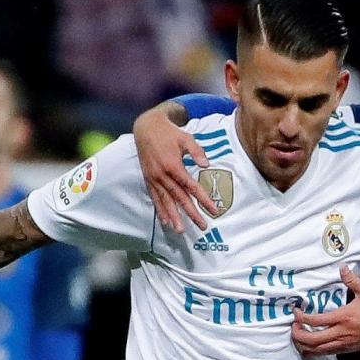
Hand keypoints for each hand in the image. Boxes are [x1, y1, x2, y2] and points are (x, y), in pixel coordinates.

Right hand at [134, 109, 217, 232]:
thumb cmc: (169, 133)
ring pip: (166, 201)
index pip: (191, 187)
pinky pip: (155, 198)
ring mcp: (154, 179)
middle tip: (202, 226)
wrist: (145, 128)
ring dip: (174, 217)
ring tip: (181, 230)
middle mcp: (163, 175)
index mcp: (173, 166)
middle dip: (191, 213)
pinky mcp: (148, 179)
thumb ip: (196, 152)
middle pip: (180, 198)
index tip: (213, 210)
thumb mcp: (185, 138)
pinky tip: (165, 221)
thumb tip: (206, 165)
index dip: (203, 199)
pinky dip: (160, 210)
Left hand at [292, 266, 359, 355]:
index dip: (301, 317)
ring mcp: (345, 344)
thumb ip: (352, 279)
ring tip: (299, 337)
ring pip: (318, 350)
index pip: (315, 320)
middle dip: (298, 335)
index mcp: (343, 317)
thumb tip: (342, 267)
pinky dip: (316, 350)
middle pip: (312, 340)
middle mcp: (341, 333)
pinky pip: (328, 352)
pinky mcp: (349, 350)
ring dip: (305, 345)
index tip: (296, 312)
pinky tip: (313, 345)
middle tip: (293, 327)